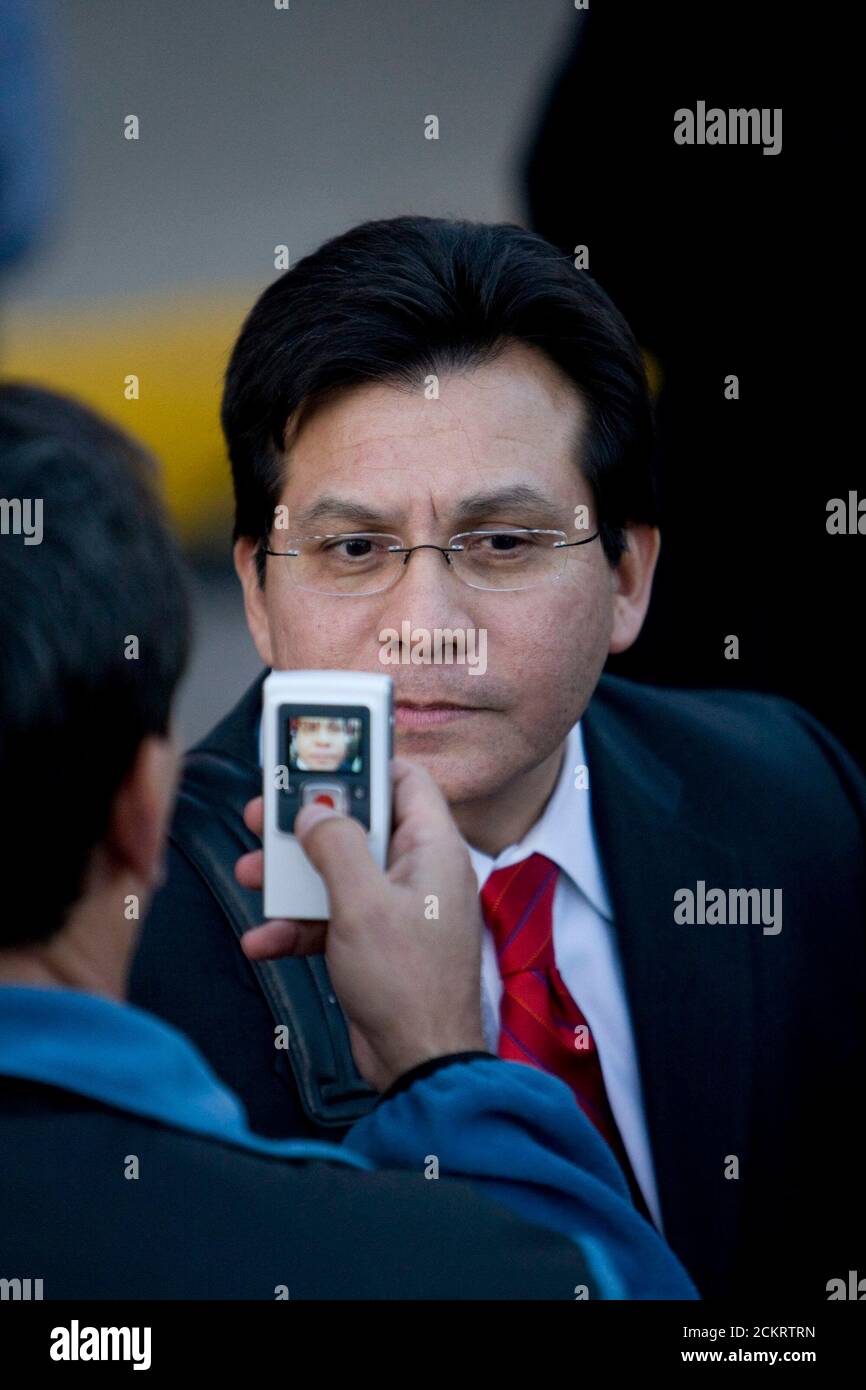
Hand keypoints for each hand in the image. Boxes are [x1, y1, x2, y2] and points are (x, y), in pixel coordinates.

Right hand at [235, 757, 487, 1091]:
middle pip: (358, 825)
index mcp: (431, 849)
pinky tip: (263, 938)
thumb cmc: (409, 984)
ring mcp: (395, 909)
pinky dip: (297, 926)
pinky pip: (330, 919)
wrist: (420, 1064)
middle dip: (306, 823)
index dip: (365, 764)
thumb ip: (334, 847)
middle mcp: (416, 872)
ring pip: (336, 872)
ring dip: (291, 876)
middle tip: (263, 813)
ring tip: (252, 874)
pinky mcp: (374, 944)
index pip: (405, 781)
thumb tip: (313, 813)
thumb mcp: (362, 904)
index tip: (322, 754)